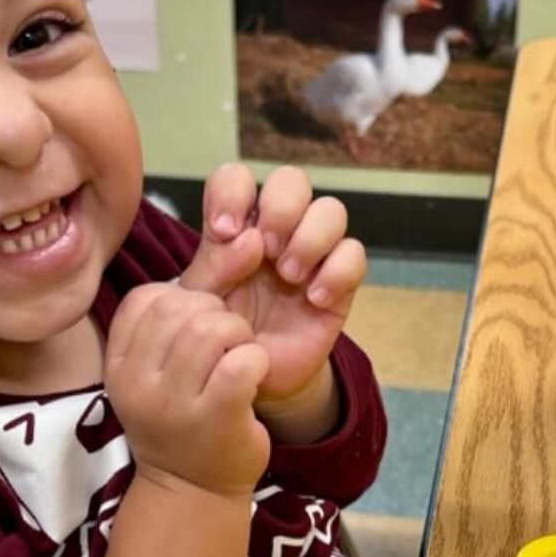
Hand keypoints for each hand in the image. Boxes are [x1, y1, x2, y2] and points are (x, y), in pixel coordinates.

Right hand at [105, 284, 270, 496]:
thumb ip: (206, 289)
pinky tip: (253, 378)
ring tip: (240, 360)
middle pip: (183, 308)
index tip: (197, 329)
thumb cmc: (185, 414)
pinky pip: (241, 363)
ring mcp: (171, 405)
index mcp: (118, 362)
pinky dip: (257, 361)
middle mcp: (135, 383)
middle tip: (227, 346)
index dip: (184, 301)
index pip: (147, 298)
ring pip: (213, 329)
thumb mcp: (175, 355)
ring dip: (240, 337)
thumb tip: (248, 234)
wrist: (194, 490)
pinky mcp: (212, 419)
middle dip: (218, 315)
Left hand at [180, 165, 366, 404]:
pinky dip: (336, 272)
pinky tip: (314, 300)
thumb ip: (213, 265)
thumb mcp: (201, 301)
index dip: (233, 192)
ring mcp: (312, 254)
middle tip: (266, 250)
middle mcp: (277, 231)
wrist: (247, 378)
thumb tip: (248, 238)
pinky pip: (354, 254)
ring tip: (289, 276)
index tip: (225, 232)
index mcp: (236, 226)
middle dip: (281, 208)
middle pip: (292, 180)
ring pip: (331, 210)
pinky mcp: (339, 283)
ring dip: (309, 239)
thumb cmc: (219, 331)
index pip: (237, 177)